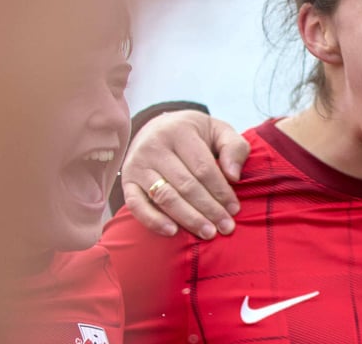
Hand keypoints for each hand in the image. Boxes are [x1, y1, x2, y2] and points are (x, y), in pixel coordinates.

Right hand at [120, 110, 248, 238]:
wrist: (157, 128)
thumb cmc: (195, 134)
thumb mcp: (218, 131)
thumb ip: (234, 148)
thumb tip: (233, 176)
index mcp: (180, 131)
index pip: (203, 167)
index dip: (221, 191)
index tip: (235, 209)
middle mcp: (154, 146)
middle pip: (186, 185)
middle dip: (209, 209)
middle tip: (226, 227)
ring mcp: (137, 165)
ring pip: (165, 197)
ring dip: (188, 218)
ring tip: (208, 233)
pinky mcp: (126, 181)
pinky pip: (136, 205)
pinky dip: (153, 220)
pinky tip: (173, 232)